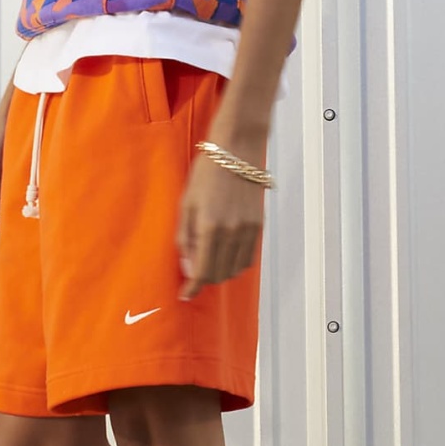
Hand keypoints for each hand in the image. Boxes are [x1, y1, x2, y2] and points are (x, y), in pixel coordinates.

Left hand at [176, 134, 267, 300]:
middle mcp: (231, 232)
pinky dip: (235, 263)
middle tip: (193, 275)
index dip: (192, 287)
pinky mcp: (259, 226)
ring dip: (220, 273)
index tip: (185, 295)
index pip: (202, 271)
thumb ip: (185, 238)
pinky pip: (248, 257)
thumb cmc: (206, 172)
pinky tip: (224, 255)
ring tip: (208, 264)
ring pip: (235, 269)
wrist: (237, 150)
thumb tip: (188, 267)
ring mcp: (248, 230)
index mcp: (209, 227)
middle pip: (219, 274)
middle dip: (204, 280)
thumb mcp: (186, 203)